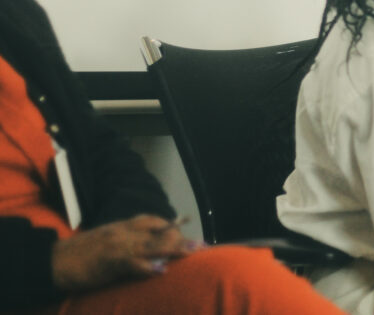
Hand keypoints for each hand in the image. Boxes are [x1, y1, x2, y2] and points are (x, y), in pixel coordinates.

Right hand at [52, 215, 197, 291]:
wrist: (54, 261)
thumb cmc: (80, 254)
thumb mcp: (106, 240)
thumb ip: (126, 239)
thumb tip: (147, 247)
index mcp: (122, 226)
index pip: (154, 221)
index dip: (174, 227)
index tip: (189, 233)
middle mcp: (124, 232)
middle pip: (160, 231)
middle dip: (182, 239)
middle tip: (202, 246)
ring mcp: (119, 246)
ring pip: (153, 244)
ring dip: (176, 249)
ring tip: (194, 252)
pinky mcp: (111, 261)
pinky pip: (134, 263)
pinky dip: (149, 266)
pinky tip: (163, 270)